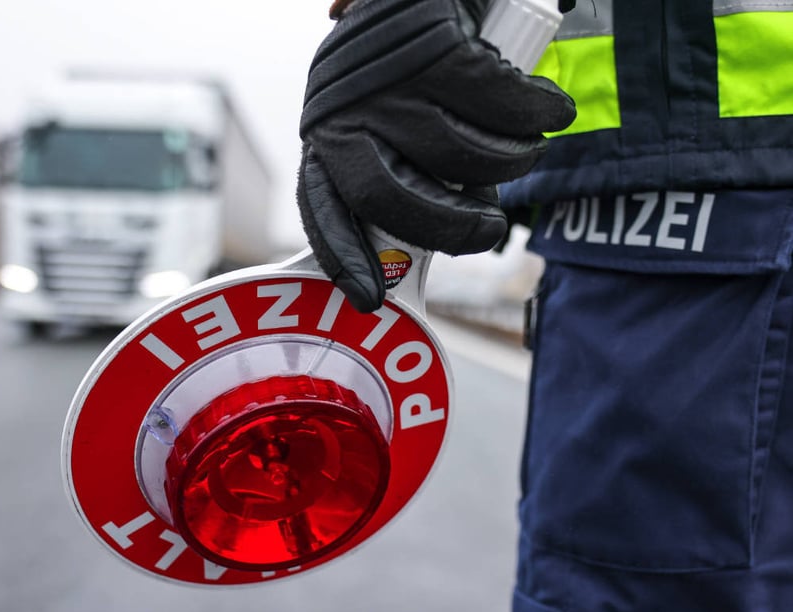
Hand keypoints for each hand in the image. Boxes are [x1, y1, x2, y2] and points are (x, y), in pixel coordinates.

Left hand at [297, 0, 575, 311]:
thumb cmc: (417, 65)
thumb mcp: (393, 118)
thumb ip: (404, 169)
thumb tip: (437, 236)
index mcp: (327, 134)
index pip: (324, 208)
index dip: (346, 259)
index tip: (371, 301)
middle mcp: (344, 109)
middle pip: (389, 199)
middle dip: (450, 228)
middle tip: (489, 228)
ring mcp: (388, 79)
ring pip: (459, 155)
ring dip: (509, 161)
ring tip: (523, 147)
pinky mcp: (436, 46)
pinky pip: (503, 108)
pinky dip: (539, 114)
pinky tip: (550, 109)